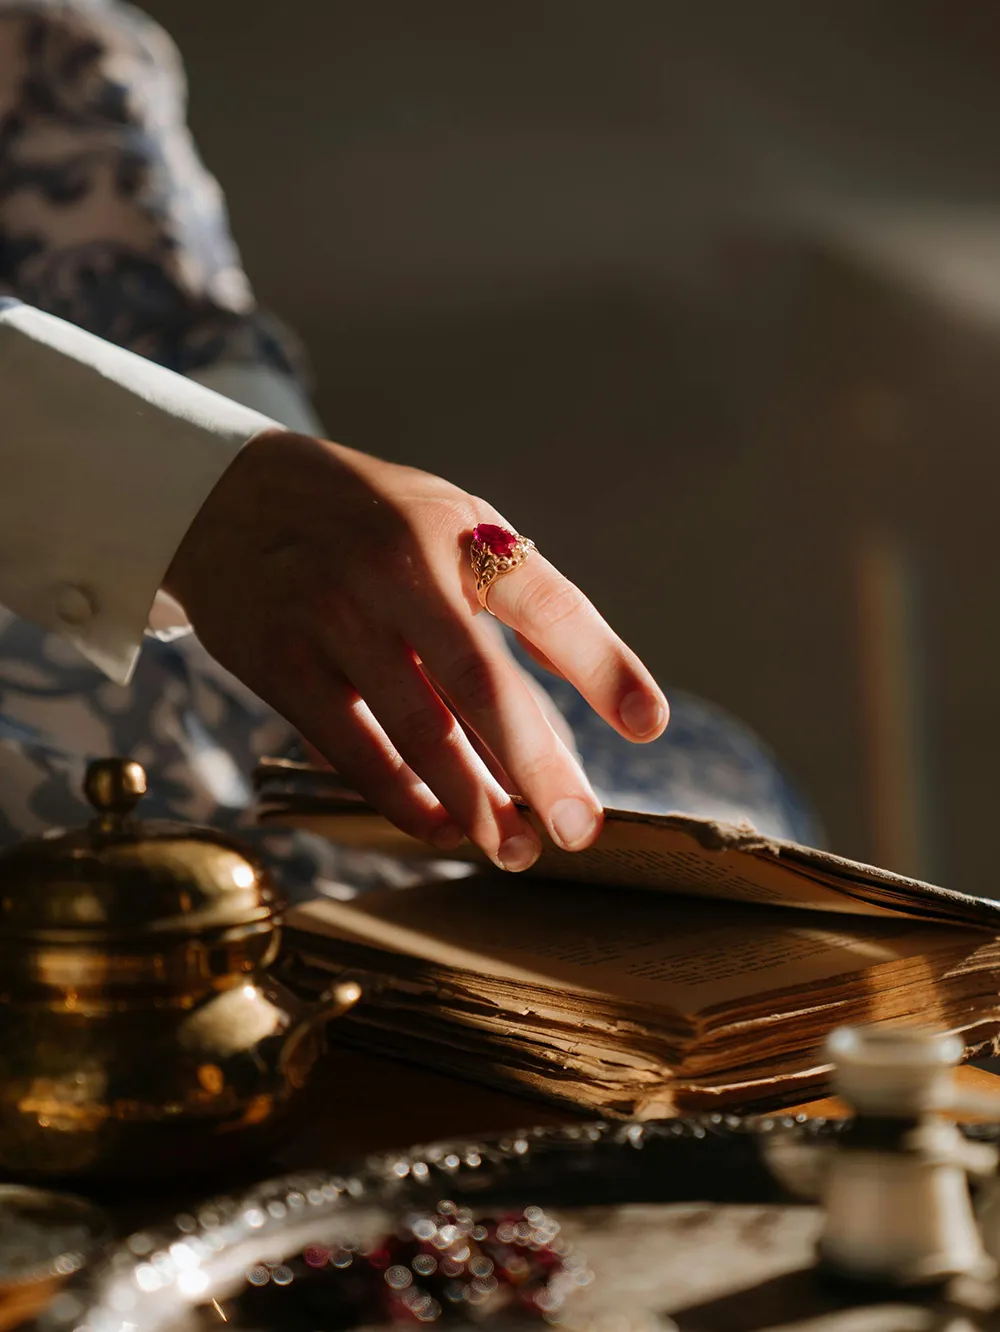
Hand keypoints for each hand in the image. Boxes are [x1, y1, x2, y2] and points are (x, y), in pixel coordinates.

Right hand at [164, 431, 667, 871]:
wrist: (226, 494)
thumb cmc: (367, 519)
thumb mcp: (449, 521)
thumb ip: (517, 593)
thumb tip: (598, 682)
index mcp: (458, 531)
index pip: (547, 604)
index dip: (602, 666)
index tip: (647, 726)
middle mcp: (398, 570)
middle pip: (482, 684)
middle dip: (538, 765)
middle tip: (580, 829)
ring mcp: (333, 616)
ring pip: (417, 729)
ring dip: (473, 801)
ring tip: (516, 849)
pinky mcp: (279, 660)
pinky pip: (352, 746)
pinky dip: (401, 796)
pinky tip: (440, 827)